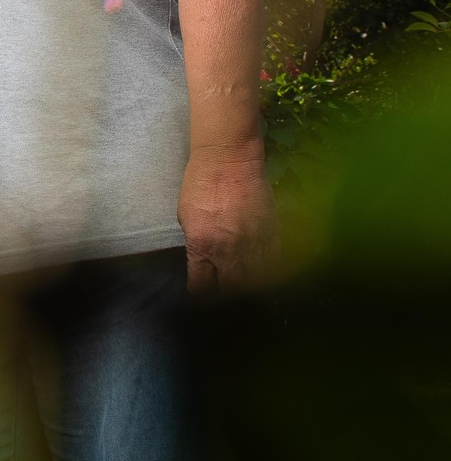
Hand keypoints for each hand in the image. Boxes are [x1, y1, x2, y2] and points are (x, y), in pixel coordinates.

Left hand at [177, 147, 278, 294]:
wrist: (229, 157)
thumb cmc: (199, 182)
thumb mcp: (186, 216)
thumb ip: (196, 244)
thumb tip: (203, 262)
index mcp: (202, 247)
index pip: (202, 288)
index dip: (202, 299)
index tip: (203, 301)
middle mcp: (229, 251)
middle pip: (233, 292)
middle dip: (229, 300)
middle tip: (228, 303)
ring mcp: (254, 243)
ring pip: (257, 282)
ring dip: (252, 291)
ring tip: (249, 296)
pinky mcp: (272, 233)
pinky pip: (275, 264)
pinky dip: (271, 275)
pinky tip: (268, 279)